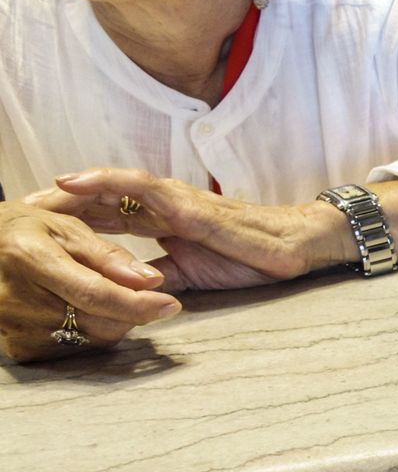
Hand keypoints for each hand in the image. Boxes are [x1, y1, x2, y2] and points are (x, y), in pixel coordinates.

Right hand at [0, 202, 181, 362]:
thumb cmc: (23, 231)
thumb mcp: (64, 228)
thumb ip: (108, 255)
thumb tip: (150, 280)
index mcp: (29, 258)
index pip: (95, 293)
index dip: (137, 303)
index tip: (169, 304)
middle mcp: (17, 298)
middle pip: (98, 322)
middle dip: (129, 311)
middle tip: (131, 291)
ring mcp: (14, 327)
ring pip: (91, 339)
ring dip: (110, 322)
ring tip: (97, 295)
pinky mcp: (18, 347)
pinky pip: (74, 349)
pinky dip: (87, 333)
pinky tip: (75, 311)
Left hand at [29, 168, 350, 291]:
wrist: (295, 248)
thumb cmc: (250, 259)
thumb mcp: (191, 275)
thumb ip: (156, 276)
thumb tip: (122, 290)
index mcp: (163, 220)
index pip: (108, 214)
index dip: (71, 217)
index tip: (33, 225)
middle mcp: (162, 203)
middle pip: (99, 198)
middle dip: (57, 202)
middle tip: (15, 208)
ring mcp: (173, 199)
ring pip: (110, 186)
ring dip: (69, 189)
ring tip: (33, 193)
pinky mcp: (187, 204)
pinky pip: (138, 187)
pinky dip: (103, 181)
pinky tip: (73, 182)